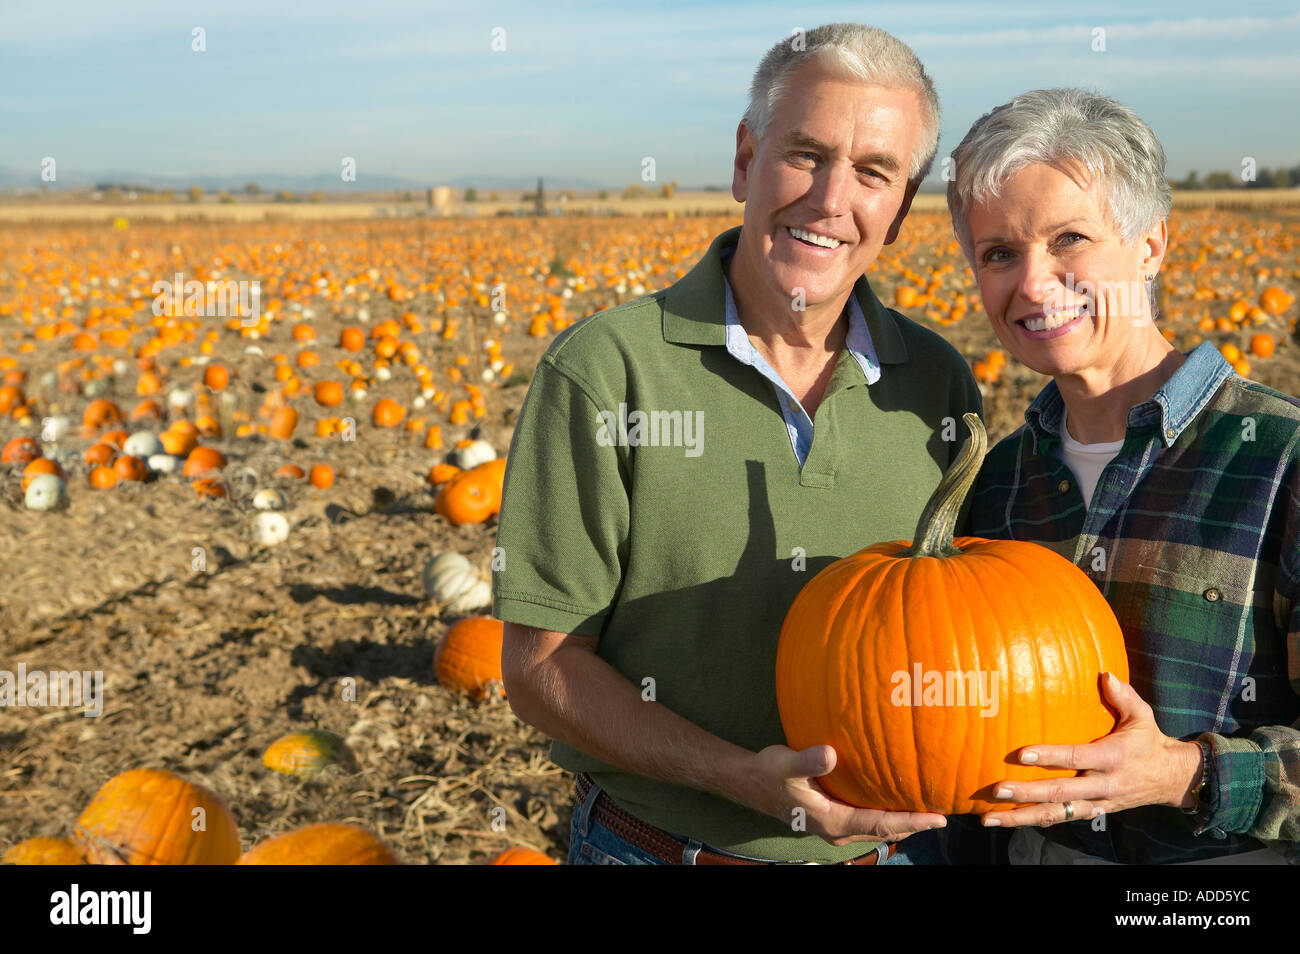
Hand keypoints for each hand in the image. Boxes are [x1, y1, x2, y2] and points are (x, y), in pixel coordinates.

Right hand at [746, 743, 946, 845]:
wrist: (749, 782)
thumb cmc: (769, 772)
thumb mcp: (787, 763)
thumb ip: (809, 761)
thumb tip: (829, 754)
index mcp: (833, 821)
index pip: (881, 825)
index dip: (912, 822)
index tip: (938, 818)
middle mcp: (838, 830)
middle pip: (885, 831)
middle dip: (914, 824)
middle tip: (943, 813)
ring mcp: (835, 826)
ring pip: (877, 829)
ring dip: (902, 822)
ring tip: (925, 808)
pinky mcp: (832, 817)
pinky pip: (867, 821)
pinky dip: (886, 815)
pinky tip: (894, 798)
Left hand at [979, 672, 1202, 828]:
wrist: (1171, 779)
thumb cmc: (1148, 741)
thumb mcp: (1143, 716)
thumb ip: (1123, 696)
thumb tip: (1105, 674)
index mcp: (1112, 758)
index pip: (1077, 758)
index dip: (1050, 757)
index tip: (1022, 754)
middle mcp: (1102, 785)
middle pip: (1060, 792)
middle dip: (1027, 793)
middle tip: (997, 790)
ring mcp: (1096, 803)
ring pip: (1056, 814)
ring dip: (1022, 817)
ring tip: (990, 818)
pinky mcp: (1092, 813)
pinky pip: (1061, 819)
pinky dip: (1035, 821)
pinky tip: (1007, 821)